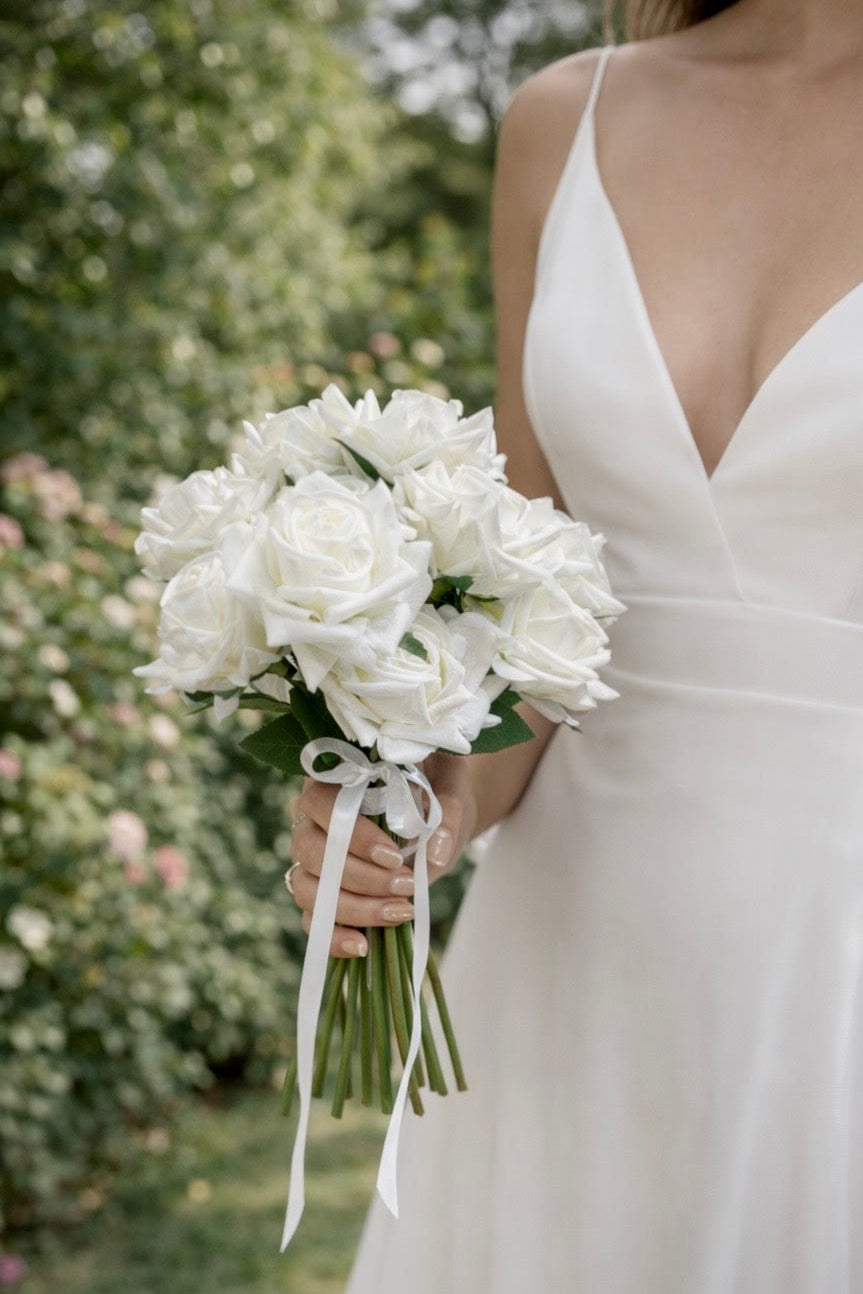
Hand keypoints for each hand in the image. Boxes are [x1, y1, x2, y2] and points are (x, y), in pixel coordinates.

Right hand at [286, 752, 476, 957]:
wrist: (438, 819)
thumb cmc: (436, 795)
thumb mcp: (450, 792)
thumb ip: (446, 812)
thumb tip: (435, 851)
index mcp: (333, 782)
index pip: (321, 804)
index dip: (353, 835)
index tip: (394, 856)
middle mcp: (311, 820)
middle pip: (311, 853)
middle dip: (360, 877)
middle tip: (407, 885)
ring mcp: (311, 861)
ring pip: (309, 890)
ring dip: (354, 908)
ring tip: (400, 911)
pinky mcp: (321, 895)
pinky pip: (312, 921)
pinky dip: (334, 938)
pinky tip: (364, 946)